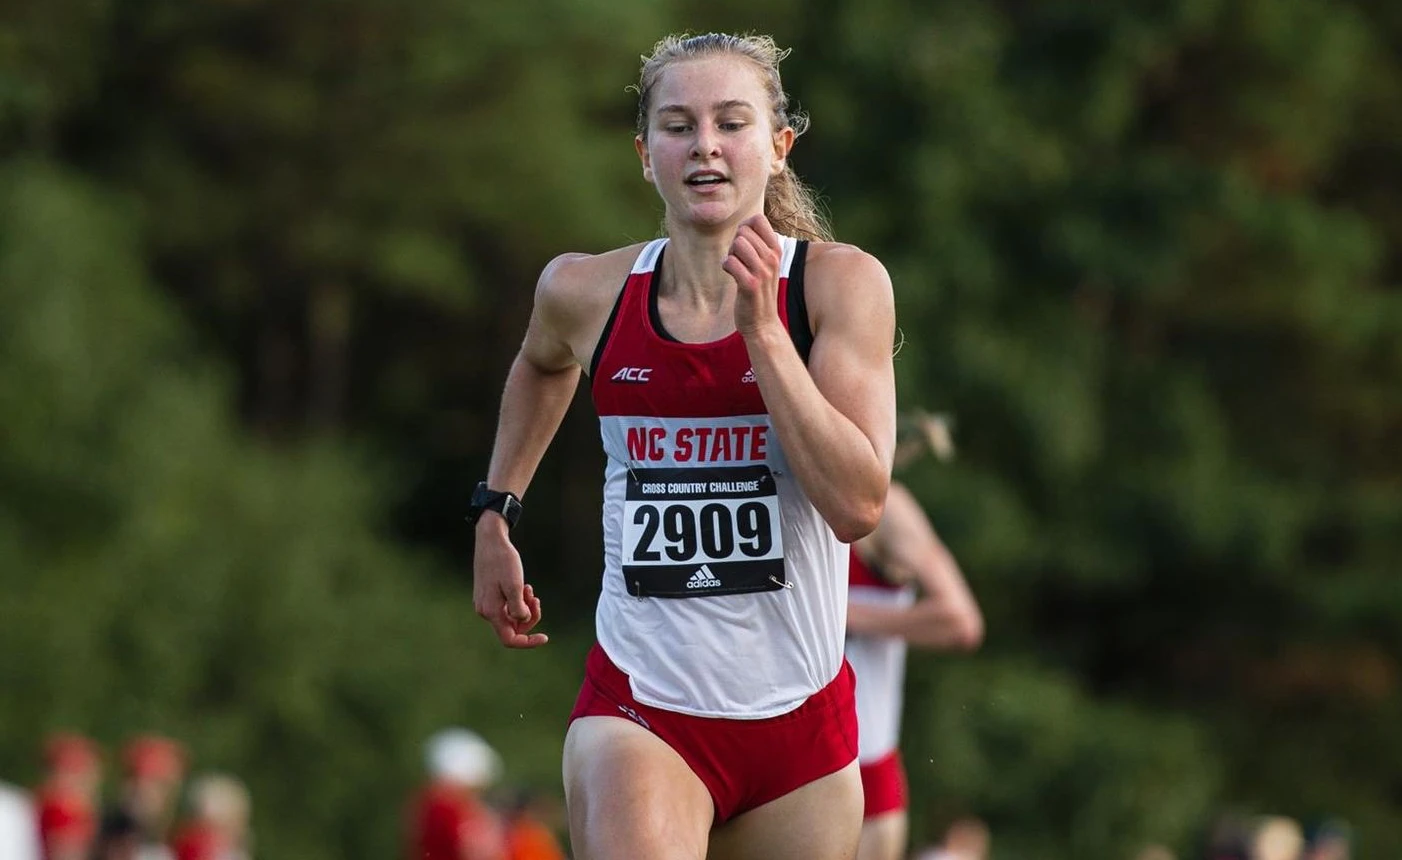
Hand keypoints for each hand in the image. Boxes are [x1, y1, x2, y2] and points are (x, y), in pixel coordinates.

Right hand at [473, 523, 547, 647]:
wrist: (490, 540)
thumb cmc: (503, 560)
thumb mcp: (515, 585)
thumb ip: (518, 607)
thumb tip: (523, 620)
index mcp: (491, 611)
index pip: (510, 639)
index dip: (528, 642)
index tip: (545, 637)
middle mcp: (486, 611)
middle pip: (512, 628)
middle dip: (529, 617)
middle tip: (536, 599)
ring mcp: (486, 603)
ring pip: (511, 616)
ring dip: (524, 607)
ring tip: (530, 589)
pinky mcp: (488, 595)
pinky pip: (506, 606)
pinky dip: (518, 600)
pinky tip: (524, 586)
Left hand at [723, 214, 784, 337]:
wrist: (763, 323)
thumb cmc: (759, 291)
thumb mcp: (765, 264)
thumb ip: (757, 244)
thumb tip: (744, 224)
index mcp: (776, 250)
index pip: (758, 219)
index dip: (744, 227)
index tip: (743, 243)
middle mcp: (772, 258)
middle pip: (743, 232)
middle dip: (735, 244)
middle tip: (739, 261)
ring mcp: (763, 271)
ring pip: (737, 244)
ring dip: (730, 255)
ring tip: (736, 268)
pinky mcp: (750, 285)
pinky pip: (730, 262)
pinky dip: (726, 266)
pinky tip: (731, 275)